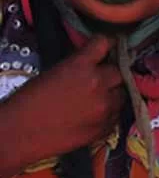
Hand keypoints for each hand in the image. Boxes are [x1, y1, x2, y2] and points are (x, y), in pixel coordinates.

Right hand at [0, 35, 124, 177]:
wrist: (18, 134)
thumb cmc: (28, 102)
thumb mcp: (53, 72)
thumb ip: (79, 64)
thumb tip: (94, 61)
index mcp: (81, 65)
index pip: (105, 44)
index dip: (106, 45)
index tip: (107, 47)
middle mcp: (97, 83)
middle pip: (119, 72)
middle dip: (109, 75)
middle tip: (98, 80)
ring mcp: (103, 107)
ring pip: (121, 94)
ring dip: (111, 94)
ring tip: (94, 100)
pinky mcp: (103, 128)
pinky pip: (116, 115)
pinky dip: (108, 113)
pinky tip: (93, 115)